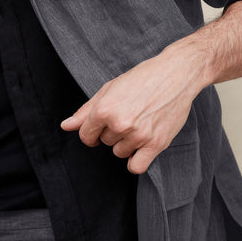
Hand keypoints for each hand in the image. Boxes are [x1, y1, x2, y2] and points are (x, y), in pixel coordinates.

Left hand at [60, 44, 204, 173]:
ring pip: (120, 153)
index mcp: (104, 109)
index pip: (86, 135)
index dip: (92, 132)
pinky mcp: (156, 143)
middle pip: (105, 143)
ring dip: (126, 143)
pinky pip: (136, 166)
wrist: (175, 74)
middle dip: (113, 132)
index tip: (100, 128)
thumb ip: (85, 111)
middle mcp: (120, 124)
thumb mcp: (109, 89)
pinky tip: (141, 146)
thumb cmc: (142, 78)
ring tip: (138, 123)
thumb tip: (66, 127)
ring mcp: (138, 135)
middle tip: (129, 115)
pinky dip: (136, 160)